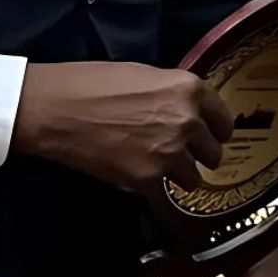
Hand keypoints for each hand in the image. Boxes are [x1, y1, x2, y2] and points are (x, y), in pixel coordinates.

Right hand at [10, 61, 206, 194]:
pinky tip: (148, 193)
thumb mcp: (141, 75)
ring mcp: (169, 153)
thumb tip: (185, 111)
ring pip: (192, 179)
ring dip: (177, 177)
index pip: (224, 121)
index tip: (211, 139)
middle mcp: (187, 121)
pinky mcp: (146, 180)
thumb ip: (171, 94)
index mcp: (188, 89)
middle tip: (178, 156)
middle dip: (197, 156)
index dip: (216, 132)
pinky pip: (167, 201)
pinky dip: (160, 200)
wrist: (53, 109)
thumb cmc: (89, 84)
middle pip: (213, 153)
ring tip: (154, 169)